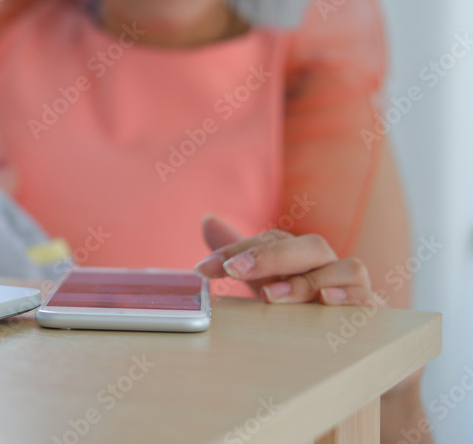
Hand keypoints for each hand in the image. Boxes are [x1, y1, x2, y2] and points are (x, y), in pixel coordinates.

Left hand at [193, 215, 381, 305]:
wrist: (359, 359)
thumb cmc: (306, 316)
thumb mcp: (268, 287)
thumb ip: (241, 257)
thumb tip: (207, 219)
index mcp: (302, 258)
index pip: (271, 241)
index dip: (236, 250)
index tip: (202, 269)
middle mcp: (331, 267)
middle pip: (309, 246)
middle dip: (269, 256)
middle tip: (234, 271)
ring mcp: (357, 290)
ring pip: (347, 268)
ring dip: (307, 281)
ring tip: (271, 296)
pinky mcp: (377, 316)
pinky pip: (371, 299)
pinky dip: (350, 297)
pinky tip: (326, 301)